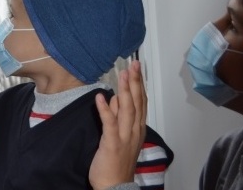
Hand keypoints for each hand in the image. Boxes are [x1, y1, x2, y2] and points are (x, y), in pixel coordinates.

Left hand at [89, 60, 146, 189]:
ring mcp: (125, 137)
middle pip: (137, 102)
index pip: (141, 101)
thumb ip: (119, 116)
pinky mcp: (112, 143)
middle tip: (134, 64)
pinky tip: (101, 97)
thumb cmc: (116, 162)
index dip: (139, 84)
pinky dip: (106, 110)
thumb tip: (116, 97)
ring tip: (123, 74)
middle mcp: (134, 130)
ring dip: (125, 90)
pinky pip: (110, 124)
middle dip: (135, 82)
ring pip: (127, 109)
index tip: (136, 68)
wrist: (115, 186)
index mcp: (137, 128)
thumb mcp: (120, 135)